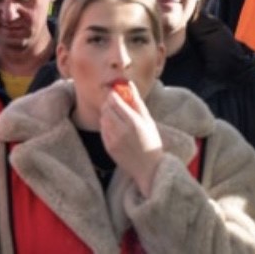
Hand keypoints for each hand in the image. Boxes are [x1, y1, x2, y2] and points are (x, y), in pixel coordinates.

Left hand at [99, 81, 163, 196]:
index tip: (114, 91)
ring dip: (106, 113)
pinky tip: (115, 126)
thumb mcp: (148, 120)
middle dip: (108, 103)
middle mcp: (120, 130)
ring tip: (116, 114)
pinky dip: (106, 125)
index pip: (114, 101)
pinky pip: (102, 130)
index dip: (112, 94)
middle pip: (106, 109)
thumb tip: (130, 85)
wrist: (148, 168)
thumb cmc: (152, 142)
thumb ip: (137, 102)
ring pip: (102, 119)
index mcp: (133, 122)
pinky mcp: (108, 147)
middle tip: (114, 101)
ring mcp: (113, 140)